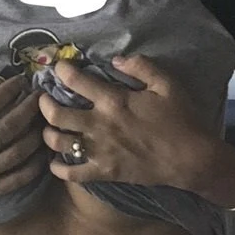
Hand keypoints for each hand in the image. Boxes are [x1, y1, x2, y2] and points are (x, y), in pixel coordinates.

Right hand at [0, 74, 48, 218]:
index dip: (8, 91)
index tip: (20, 81)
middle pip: (8, 128)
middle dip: (28, 108)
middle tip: (40, 97)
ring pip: (17, 153)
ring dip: (36, 134)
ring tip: (45, 120)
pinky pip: (16, 180)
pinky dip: (33, 166)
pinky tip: (42, 152)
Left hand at [37, 52, 216, 189]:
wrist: (191, 159)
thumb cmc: (180, 119)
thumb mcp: (166, 84)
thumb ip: (140, 67)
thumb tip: (115, 60)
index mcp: (113, 101)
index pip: (75, 81)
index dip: (61, 70)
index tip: (58, 68)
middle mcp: (99, 125)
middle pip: (55, 113)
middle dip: (43, 103)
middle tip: (44, 98)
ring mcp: (99, 151)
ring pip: (57, 142)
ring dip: (46, 132)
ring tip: (49, 127)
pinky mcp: (103, 172)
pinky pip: (70, 173)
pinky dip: (57, 168)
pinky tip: (54, 160)